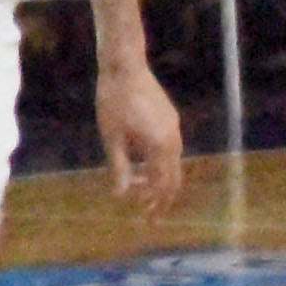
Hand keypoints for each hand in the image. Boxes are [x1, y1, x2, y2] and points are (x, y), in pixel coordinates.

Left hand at [98, 52, 187, 212]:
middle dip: (162, 199)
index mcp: (160, 146)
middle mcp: (173, 139)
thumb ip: (119, 167)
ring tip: (142, 193)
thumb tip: (120, 195)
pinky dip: (159, 164)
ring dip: (158, 180)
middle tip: (151, 218)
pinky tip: (142, 166)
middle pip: (172, 178)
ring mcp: (174, 128)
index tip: (147, 220)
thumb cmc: (113, 100)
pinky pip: (169, 149)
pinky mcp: (170, 119)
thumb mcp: (112, 137)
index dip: (154, 204)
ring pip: (172, 164)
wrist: (125, 66)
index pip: (161, 185)